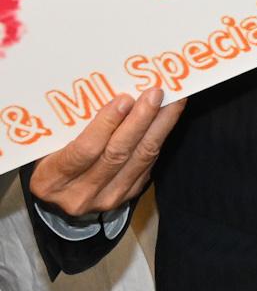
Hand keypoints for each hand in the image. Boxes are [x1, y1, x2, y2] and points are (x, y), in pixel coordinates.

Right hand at [28, 88, 181, 220]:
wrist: (62, 193)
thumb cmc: (54, 158)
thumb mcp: (51, 144)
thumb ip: (72, 127)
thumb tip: (111, 92)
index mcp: (50, 180)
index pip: (83, 151)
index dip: (106, 124)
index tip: (124, 99)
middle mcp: (78, 195)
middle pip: (117, 154)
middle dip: (140, 120)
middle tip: (155, 93)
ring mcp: (106, 198)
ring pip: (140, 158)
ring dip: (159, 126)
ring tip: (171, 100)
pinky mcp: (128, 195)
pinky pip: (148, 163)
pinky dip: (160, 137)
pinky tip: (167, 117)